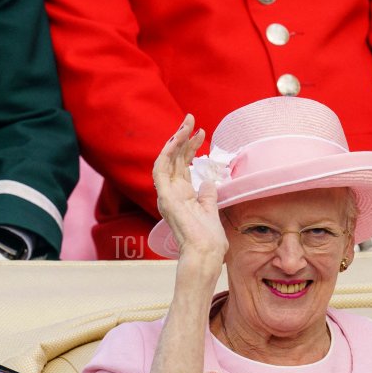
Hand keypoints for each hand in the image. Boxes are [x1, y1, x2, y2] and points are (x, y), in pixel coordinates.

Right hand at [154, 114, 225, 264]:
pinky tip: (176, 139)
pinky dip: (167, 153)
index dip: (190, 147)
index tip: (202, 132)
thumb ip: (207, 195)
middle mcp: (171, 193)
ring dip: (174, 140)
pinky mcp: (164, 197)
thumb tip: (208, 181)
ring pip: (165, 160)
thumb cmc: (209, 239)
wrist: (206, 254)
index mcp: (181, 196)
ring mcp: (166, 195)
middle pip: (174, 159)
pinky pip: (160, 169)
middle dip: (182, 137)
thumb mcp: (211, 210)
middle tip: (191, 118)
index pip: (182, 165)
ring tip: (186, 124)